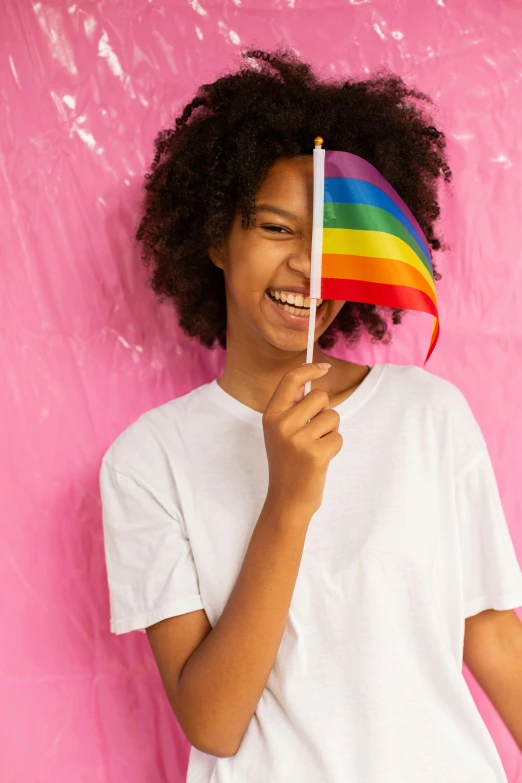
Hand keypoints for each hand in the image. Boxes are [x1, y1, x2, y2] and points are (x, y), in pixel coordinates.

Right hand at [262, 362, 342, 520]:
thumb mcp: (281, 431)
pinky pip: (338, 437)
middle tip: (314, 432)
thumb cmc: (288, 463)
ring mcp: (298, 439)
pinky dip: (335, 447)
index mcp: (271, 415)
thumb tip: (310, 377)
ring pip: (332, 416)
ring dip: (331, 431)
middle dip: (325, 411)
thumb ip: (292, 407)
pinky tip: (321, 460)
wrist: (286, 500)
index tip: (324, 367)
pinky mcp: (315, 454)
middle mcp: (282, 424)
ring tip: (316, 447)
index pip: (291, 380)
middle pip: (320, 396)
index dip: (310, 369)